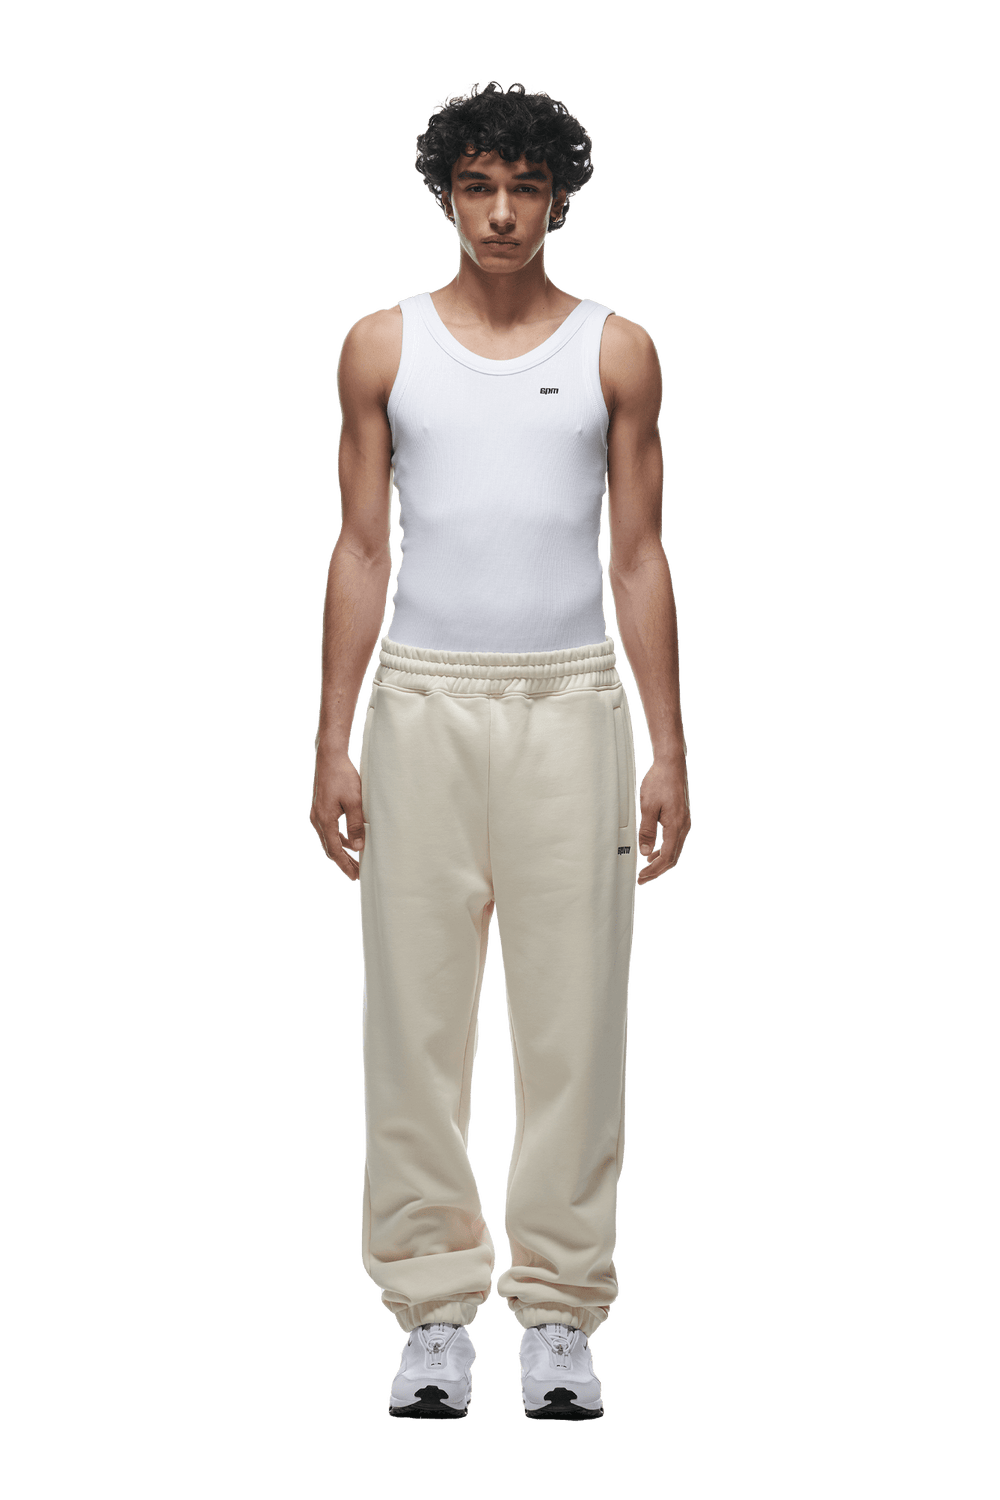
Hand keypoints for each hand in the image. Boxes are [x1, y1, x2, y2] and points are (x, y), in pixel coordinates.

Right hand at [309, 750, 364, 882]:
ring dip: (341, 851)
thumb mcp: (354, 802)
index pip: (334, 850)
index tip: (355, 875)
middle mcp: (317, 819)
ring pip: (329, 839)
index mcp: (325, 820)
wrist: (329, 758)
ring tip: (354, 861)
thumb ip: (356, 825)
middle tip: (356, 873)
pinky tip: (348, 841)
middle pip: (330, 847)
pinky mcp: (320, 809)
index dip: (345, 864)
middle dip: (343, 861)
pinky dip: (338, 838)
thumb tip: (358, 848)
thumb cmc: (343, 777)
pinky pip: (329, 830)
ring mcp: (317, 814)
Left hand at [636, 756, 690, 885]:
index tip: (642, 877)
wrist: (671, 765)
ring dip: (660, 861)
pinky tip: (653, 851)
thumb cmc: (660, 781)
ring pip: (674, 850)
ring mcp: (684, 823)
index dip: (654, 870)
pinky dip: (664, 850)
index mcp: (676, 826)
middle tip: (642, 878)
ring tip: (646, 868)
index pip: (667, 857)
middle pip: (672, 857)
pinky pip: (674, 841)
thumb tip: (644, 851)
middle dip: (657, 870)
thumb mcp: (647, 807)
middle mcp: (683, 827)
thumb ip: (646, 831)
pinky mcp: (681, 818)